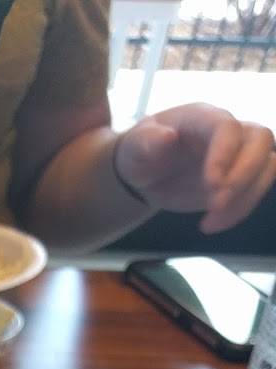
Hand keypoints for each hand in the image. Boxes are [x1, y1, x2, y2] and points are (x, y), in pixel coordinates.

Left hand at [115, 104, 275, 233]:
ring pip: (268, 164)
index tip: (211, 185)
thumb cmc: (140, 154)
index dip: (225, 154)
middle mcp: (227, 129)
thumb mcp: (133, 148)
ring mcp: (238, 151)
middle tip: (215, 205)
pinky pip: (258, 187)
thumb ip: (146, 141)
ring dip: (247, 197)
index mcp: (200, 117)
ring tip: (210, 221)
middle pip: (260, 139)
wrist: (148, 173)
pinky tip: (211, 224)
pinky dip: (241, 209)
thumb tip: (166, 136)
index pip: (226, 127)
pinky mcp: (241, 175)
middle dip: (244, 176)